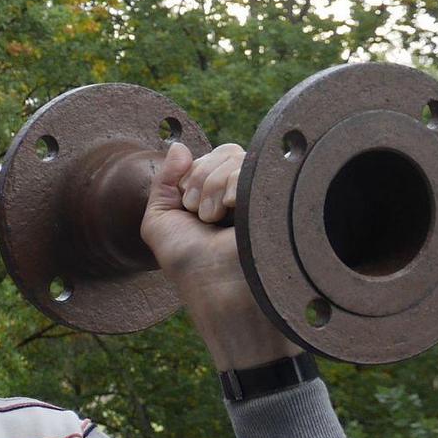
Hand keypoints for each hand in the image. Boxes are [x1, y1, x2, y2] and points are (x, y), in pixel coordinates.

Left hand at [141, 142, 299, 369]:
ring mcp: (263, 194)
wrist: (220, 292)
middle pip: (223, 151)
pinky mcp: (277, 196)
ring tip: (215, 221)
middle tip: (200, 217)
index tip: (186, 210)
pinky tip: (233, 214)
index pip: (206, 158)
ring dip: (212, 188)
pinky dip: (231, 188)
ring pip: (235, 156)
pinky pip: (250, 167)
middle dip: (199, 181)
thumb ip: (163, 183)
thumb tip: (178, 145)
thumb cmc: (191, 266)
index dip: (189, 177)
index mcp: (218, 197)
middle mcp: (243, 193)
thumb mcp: (160, 223)